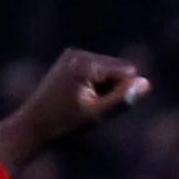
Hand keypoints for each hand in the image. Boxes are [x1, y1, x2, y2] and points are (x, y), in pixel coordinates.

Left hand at [0, 49, 148, 164]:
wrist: (32, 125)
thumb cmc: (64, 123)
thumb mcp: (97, 115)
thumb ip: (123, 99)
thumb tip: (147, 84)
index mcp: (85, 64)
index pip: (128, 71)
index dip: (120, 93)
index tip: (96, 104)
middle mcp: (79, 53)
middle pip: (119, 69)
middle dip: (112, 89)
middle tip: (87, 105)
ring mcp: (73, 55)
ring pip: (110, 71)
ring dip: (103, 89)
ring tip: (80, 102)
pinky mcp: (70, 60)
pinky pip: (98, 72)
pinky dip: (94, 86)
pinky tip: (76, 96)